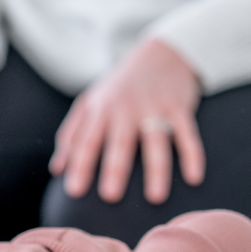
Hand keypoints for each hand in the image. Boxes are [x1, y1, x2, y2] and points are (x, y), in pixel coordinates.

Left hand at [49, 38, 204, 203]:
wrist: (161, 53)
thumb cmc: (118, 87)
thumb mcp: (89, 103)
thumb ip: (71, 135)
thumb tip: (57, 170)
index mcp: (100, 109)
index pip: (87, 140)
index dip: (80, 165)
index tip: (73, 192)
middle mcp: (126, 108)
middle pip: (119, 142)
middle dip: (114, 169)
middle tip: (110, 197)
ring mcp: (154, 107)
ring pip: (156, 141)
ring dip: (156, 169)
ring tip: (155, 198)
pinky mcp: (180, 107)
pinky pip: (188, 134)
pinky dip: (192, 155)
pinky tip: (194, 179)